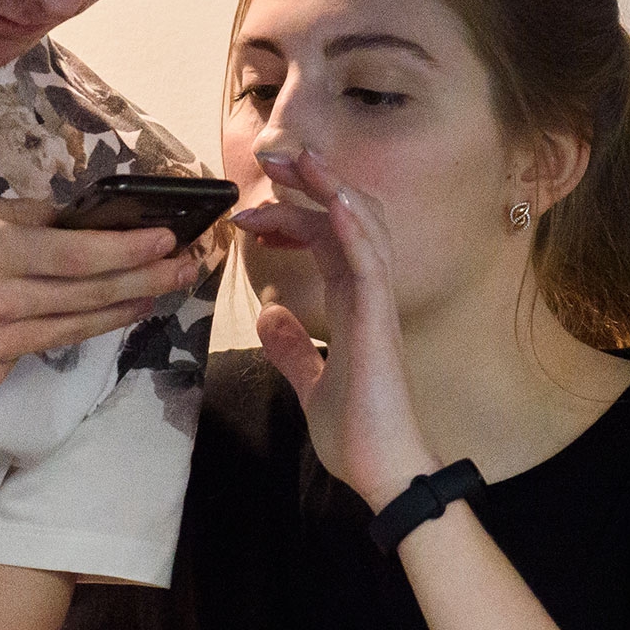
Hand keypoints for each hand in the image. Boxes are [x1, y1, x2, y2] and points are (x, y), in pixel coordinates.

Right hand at [0, 190, 203, 393]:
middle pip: (88, 297)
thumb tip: (75, 220)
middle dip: (146, 280)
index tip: (169, 239)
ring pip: (72, 330)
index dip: (130, 250)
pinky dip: (61, 329)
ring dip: (120, 310)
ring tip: (154, 291)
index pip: (78, 256)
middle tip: (185, 268)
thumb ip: (18, 217)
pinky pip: (34, 349)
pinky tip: (87, 313)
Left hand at [230, 149, 435, 508]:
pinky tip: (332, 202)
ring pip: (361, 227)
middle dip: (310, 183)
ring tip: (299, 159)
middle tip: (270, 157)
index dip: (289, 216)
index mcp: (353, 304)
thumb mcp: (310, 383)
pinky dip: (352, 227)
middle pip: (344, 218)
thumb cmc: (357, 433)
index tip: (247, 214)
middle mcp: (368, 294)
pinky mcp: (378, 322)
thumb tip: (269, 318)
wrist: (383, 471)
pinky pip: (369, 262)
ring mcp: (377, 304)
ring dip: (330, 188)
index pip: (323, 240)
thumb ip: (292, 349)